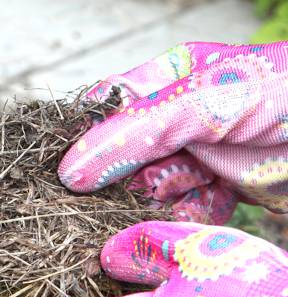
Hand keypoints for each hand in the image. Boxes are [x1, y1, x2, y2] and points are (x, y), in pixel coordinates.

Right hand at [58, 42, 287, 224]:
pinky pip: (187, 212)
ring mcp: (207, 154)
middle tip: (123, 193)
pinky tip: (204, 214)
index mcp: (174, 76)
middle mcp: (185, 115)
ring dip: (156, 203)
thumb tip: (68, 171)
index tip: (65, 172)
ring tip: (180, 198)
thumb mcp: (208, 101)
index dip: (84, 137)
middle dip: (122, 178)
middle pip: (124, 154)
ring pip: (151, 188)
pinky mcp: (231, 192)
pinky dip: (188, 219)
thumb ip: (136, 132)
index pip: (107, 106)